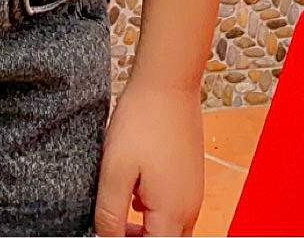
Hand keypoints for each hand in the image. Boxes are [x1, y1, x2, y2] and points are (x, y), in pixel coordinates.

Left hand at [95, 79, 203, 236]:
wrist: (168, 81)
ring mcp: (193, 191)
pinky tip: (136, 194)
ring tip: (120, 216)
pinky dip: (156, 214)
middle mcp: (189, 208)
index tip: (109, 235)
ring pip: (172, 230)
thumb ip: (110, 214)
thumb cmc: (142, 120)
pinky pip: (176, 210)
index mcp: (172, 213)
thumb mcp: (115, 170)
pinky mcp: (191, 176)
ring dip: (147, 232)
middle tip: (114, 230)